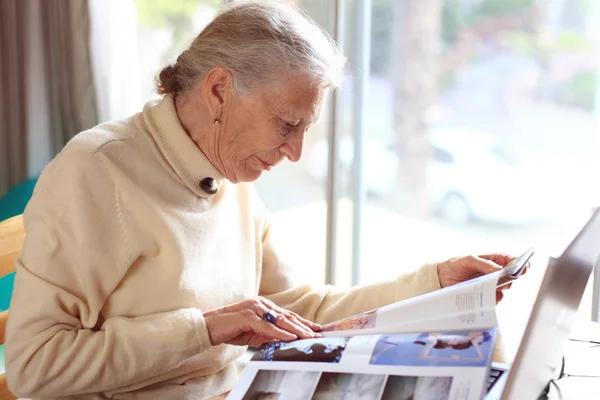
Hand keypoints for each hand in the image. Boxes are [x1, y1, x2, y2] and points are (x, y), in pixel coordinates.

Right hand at [203, 297, 321, 346]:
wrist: (207, 328)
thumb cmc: (229, 330)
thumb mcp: (253, 333)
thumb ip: (268, 334)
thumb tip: (284, 340)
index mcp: (262, 306)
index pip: (286, 315)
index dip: (302, 322)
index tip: (315, 329)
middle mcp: (260, 303)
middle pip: (287, 316)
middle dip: (304, 326)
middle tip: (318, 334)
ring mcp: (254, 308)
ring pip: (280, 320)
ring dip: (296, 329)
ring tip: (309, 336)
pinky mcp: (247, 316)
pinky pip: (267, 326)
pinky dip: (280, 333)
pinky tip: (291, 337)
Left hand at [437, 254, 528, 302]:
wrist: (441, 279)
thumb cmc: (455, 265)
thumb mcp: (468, 260)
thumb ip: (484, 263)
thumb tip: (499, 270)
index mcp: (492, 260)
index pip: (510, 260)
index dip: (520, 262)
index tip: (524, 265)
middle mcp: (494, 273)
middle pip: (511, 276)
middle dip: (512, 276)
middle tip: (508, 277)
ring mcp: (490, 286)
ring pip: (505, 288)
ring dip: (502, 287)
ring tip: (493, 285)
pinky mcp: (484, 297)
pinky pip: (495, 299)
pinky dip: (493, 297)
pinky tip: (486, 295)